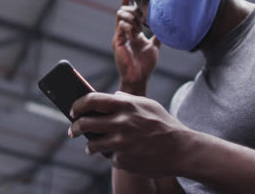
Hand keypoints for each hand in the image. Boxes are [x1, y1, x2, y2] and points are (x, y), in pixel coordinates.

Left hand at [69, 91, 190, 177]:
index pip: (92, 100)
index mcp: (126, 105)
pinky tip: (122, 154)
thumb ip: (129, 99)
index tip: (73, 111)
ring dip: (90, 146)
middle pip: (85, 123)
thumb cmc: (165, 125)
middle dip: (75, 127)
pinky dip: (113, 156)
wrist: (181, 150)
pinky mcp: (123, 160)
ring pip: (92, 145)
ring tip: (92, 147)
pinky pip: (110, 158)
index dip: (78, 105)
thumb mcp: (149, 105)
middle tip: (73, 130)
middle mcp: (121, 122)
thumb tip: (113, 95)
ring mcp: (121, 142)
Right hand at [112, 0, 160, 86]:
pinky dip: (129, 26)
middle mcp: (123, 33)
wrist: (139, 77)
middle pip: (123, 11)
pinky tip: (135, 34)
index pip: (127, 13)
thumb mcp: (154, 46)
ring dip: (132, 17)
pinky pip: (121, 26)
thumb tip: (165, 27)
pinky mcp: (117, 42)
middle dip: (134, 10)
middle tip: (143, 18)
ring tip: (140, 27)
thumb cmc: (145, 65)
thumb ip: (157, 36)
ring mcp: (119, 36)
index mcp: (130, 32)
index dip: (127, 1)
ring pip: (120, 16)